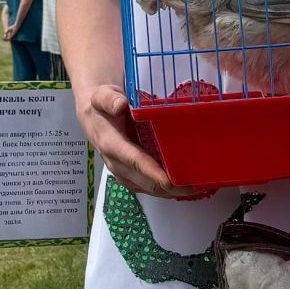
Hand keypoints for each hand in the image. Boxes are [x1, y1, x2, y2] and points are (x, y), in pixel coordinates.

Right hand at [76, 83, 209, 200]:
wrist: (93, 117)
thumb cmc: (101, 107)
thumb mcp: (101, 96)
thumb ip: (109, 100)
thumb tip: (120, 105)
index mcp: (111, 144)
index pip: (134, 161)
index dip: (153, 173)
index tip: (170, 181)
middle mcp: (116, 164)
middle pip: (146, 182)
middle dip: (170, 187)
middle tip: (196, 186)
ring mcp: (123, 173)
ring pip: (149, 189)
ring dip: (172, 192)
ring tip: (196, 189)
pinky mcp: (129, 176)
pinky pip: (148, 188)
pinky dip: (166, 190)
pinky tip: (183, 188)